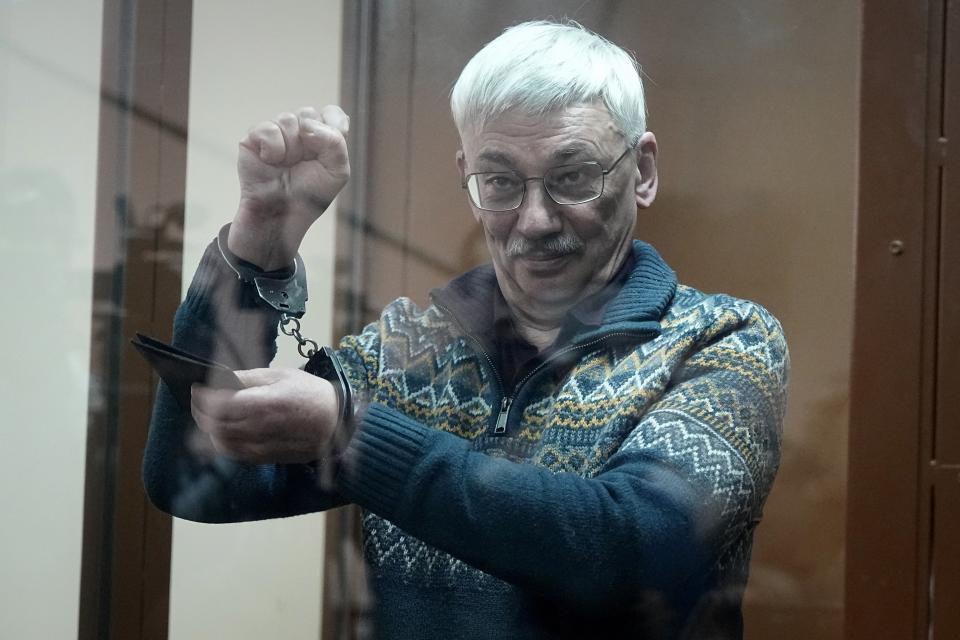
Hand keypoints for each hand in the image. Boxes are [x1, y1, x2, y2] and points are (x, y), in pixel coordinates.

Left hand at [190, 367, 339, 463]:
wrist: (336, 423)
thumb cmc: (311, 394)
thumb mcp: (281, 376)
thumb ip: (248, 378)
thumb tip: (220, 378)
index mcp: (263, 405)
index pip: (218, 405)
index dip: (201, 397)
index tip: (196, 387)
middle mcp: (259, 429)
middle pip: (214, 425)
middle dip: (200, 411)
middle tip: (198, 399)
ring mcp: (261, 447)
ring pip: (220, 442)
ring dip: (208, 428)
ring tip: (208, 414)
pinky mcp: (265, 458)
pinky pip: (234, 453)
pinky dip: (222, 441)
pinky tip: (224, 429)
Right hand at [229, 105, 349, 268]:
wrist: (281, 214)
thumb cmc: (310, 195)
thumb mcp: (337, 172)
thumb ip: (335, 142)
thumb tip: (306, 125)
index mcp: (323, 139)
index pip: (331, 113)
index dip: (330, 126)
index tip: (326, 150)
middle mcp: (300, 133)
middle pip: (308, 113)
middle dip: (310, 142)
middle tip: (304, 164)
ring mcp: (277, 134)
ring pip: (287, 119)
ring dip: (291, 149)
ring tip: (286, 166)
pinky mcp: (254, 139)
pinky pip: (267, 128)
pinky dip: (273, 148)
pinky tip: (271, 162)